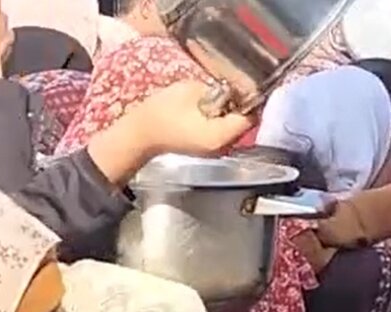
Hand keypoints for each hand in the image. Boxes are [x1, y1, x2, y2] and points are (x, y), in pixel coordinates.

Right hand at [121, 80, 257, 155]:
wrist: (140, 134)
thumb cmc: (162, 110)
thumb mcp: (192, 91)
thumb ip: (217, 90)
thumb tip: (234, 88)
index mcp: (220, 135)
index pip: (249, 116)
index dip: (250, 97)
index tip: (246, 82)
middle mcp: (223, 147)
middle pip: (245, 123)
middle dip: (242, 103)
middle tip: (234, 84)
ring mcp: (216, 150)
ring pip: (236, 127)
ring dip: (232, 110)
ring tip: (222, 93)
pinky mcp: (209, 147)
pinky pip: (225, 131)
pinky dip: (223, 118)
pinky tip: (212, 105)